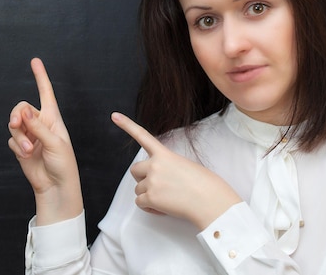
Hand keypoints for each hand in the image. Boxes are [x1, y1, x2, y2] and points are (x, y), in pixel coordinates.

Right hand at [8, 58, 82, 224]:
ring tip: (28, 150)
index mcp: (53, 118)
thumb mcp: (55, 143)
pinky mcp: (20, 147)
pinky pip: (11, 140)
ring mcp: (29, 135)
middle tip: (17, 124)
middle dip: (17, 115)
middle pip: (21, 108)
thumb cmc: (63, 164)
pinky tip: (26, 155)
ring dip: (18, 136)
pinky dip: (16, 147)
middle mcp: (40, 123)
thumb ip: (38, 127)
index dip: (40, 77)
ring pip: (14, 125)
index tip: (35, 61)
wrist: (55, 186)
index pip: (46, 93)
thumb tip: (24, 111)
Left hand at [111, 112, 241, 229]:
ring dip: (148, 195)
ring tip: (167, 198)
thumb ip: (168, 167)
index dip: (127, 125)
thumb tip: (160, 180)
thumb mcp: (186, 166)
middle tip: (158, 186)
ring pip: (138, 189)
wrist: (211, 201)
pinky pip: (140, 202)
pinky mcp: (151, 197)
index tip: (114, 116)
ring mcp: (151, 181)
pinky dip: (150, 207)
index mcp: (165, 154)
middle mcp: (155, 165)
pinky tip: (164, 208)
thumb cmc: (205, 185)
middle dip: (143, 178)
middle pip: (135, 170)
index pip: (143, 136)